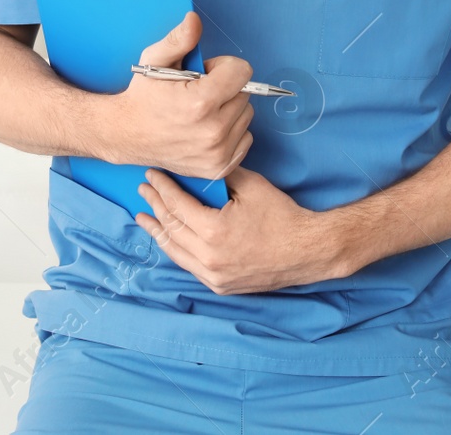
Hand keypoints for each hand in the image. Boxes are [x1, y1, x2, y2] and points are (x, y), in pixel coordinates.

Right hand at [99, 12, 253, 179]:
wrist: (127, 135)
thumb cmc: (143, 97)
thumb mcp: (154, 60)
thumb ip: (179, 39)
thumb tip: (194, 20)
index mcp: (200, 103)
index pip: (242, 72)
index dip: (223, 67)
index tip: (206, 73)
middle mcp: (213, 131)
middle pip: (245, 94)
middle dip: (226, 88)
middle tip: (198, 92)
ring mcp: (217, 152)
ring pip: (246, 116)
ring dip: (229, 109)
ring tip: (201, 111)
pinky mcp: (219, 167)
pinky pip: (245, 138)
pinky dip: (232, 131)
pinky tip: (207, 128)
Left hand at [135, 166, 343, 293]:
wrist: (307, 252)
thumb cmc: (282, 215)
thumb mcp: (251, 186)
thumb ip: (221, 174)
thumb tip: (199, 164)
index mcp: (213, 230)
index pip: (176, 205)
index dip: (162, 188)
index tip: (151, 174)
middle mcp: (208, 257)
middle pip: (171, 228)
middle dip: (154, 206)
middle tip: (143, 190)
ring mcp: (213, 276)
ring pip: (174, 252)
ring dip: (157, 232)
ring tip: (143, 217)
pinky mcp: (220, 286)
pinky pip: (189, 266)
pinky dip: (175, 250)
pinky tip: (169, 239)